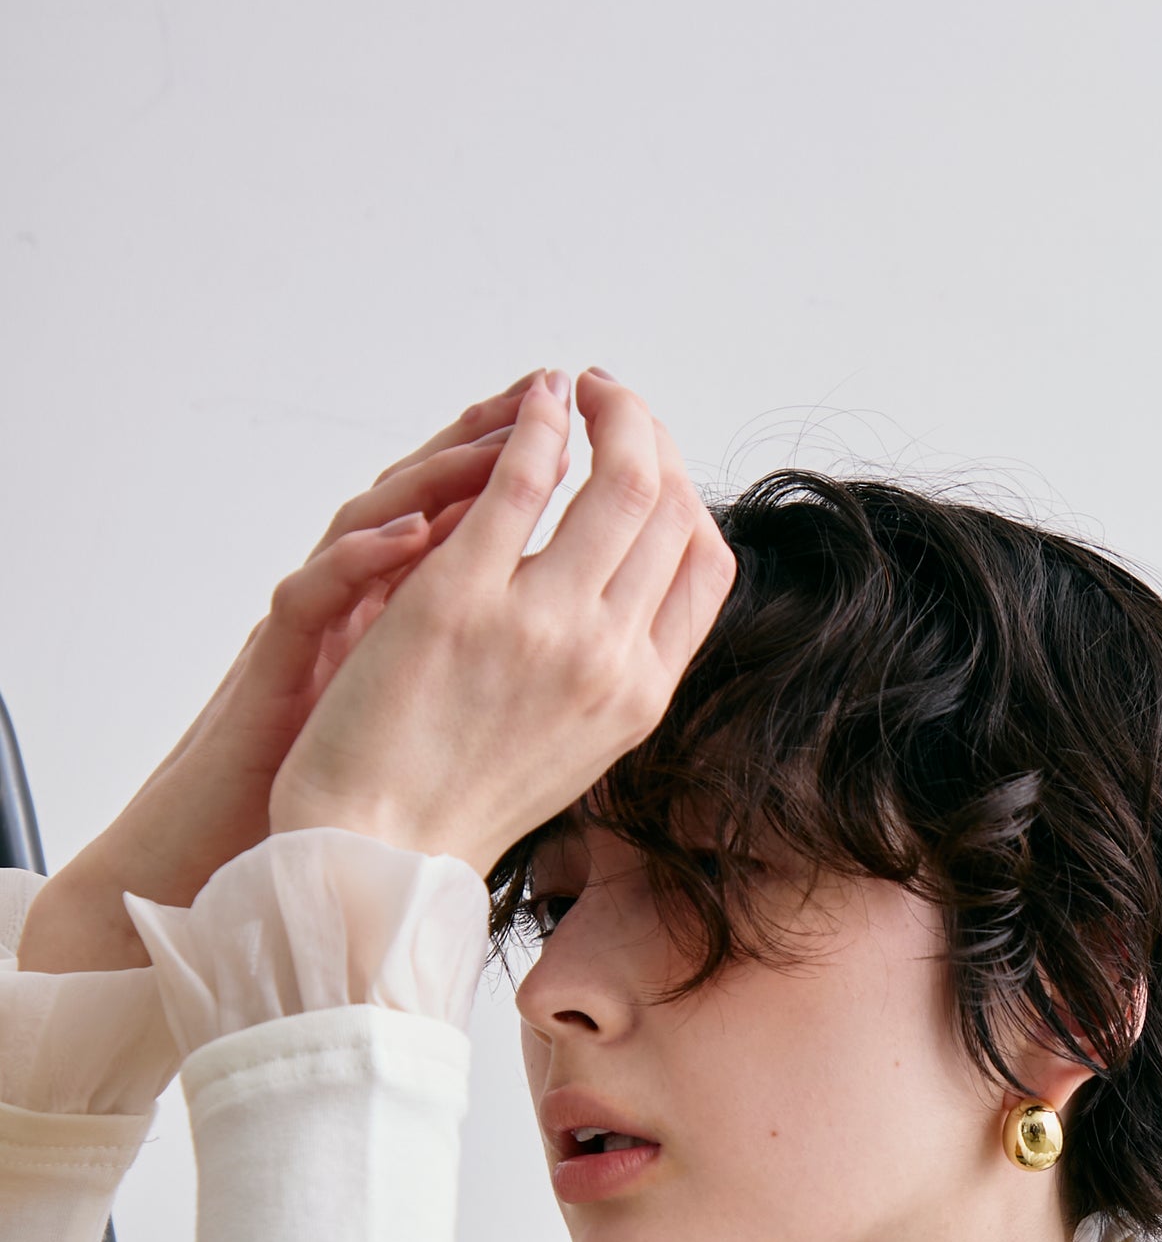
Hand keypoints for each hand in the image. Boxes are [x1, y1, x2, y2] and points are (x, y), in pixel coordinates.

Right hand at [15, 374, 563, 973]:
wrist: (297, 863)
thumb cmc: (371, 786)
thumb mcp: (461, 700)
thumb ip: (505, 639)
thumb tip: (602, 613)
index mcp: (424, 611)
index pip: (482, 515)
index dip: (541, 464)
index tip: (607, 427)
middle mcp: (371, 604)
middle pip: (427, 492)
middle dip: (496, 436)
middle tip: (550, 393)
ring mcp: (321, 629)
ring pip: (365, 520)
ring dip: (433, 474)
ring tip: (495, 440)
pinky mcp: (275, 668)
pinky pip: (311, 597)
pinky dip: (357, 563)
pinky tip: (410, 538)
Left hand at [265, 369, 736, 877]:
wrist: (376, 852)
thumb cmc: (459, 802)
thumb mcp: (572, 744)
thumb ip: (609, 670)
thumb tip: (627, 599)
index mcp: (640, 694)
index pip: (706, 562)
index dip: (686, 492)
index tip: (649, 461)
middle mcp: (608, 657)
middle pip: (670, 508)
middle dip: (649, 434)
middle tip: (613, 401)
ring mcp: (541, 625)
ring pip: (619, 480)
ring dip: (608, 413)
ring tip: (581, 389)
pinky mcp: (461, 595)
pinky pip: (525, 480)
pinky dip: (540, 423)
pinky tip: (536, 400)